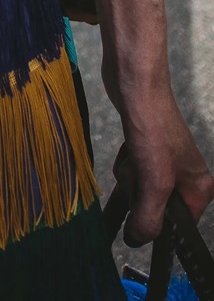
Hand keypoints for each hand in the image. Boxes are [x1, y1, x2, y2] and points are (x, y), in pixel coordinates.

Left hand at [103, 70, 213, 244]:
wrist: (135, 83)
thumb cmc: (152, 128)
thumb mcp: (154, 181)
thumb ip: (148, 218)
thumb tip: (136, 241)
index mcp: (199, 187)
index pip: (179, 226)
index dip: (158, 225)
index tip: (140, 219)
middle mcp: (186, 175)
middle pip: (156, 207)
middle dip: (140, 194)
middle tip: (140, 173)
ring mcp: (165, 161)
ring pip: (140, 188)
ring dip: (130, 176)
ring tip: (134, 155)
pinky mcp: (145, 148)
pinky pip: (132, 171)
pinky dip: (126, 163)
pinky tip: (127, 147)